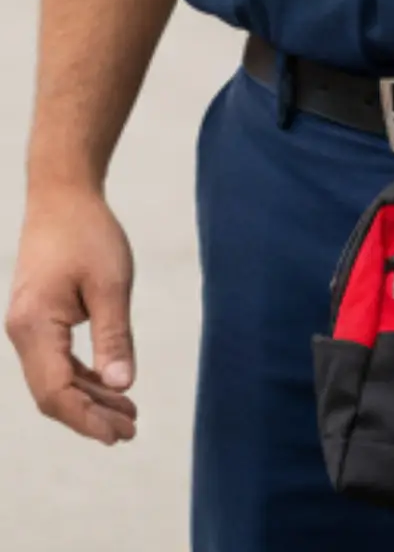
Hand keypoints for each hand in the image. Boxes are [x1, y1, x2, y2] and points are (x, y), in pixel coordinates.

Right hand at [6, 187, 138, 444]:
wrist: (61, 197)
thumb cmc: (88, 233)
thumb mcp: (112, 283)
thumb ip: (115, 336)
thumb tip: (123, 386)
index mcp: (35, 327)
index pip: (56, 392)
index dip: (86, 418)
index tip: (119, 434)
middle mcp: (23, 334)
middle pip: (53, 393)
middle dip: (90, 416)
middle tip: (131, 431)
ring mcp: (28, 328)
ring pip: (56, 379)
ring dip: (90, 399)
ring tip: (129, 415)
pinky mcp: (39, 321)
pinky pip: (58, 361)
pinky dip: (84, 377)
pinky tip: (112, 387)